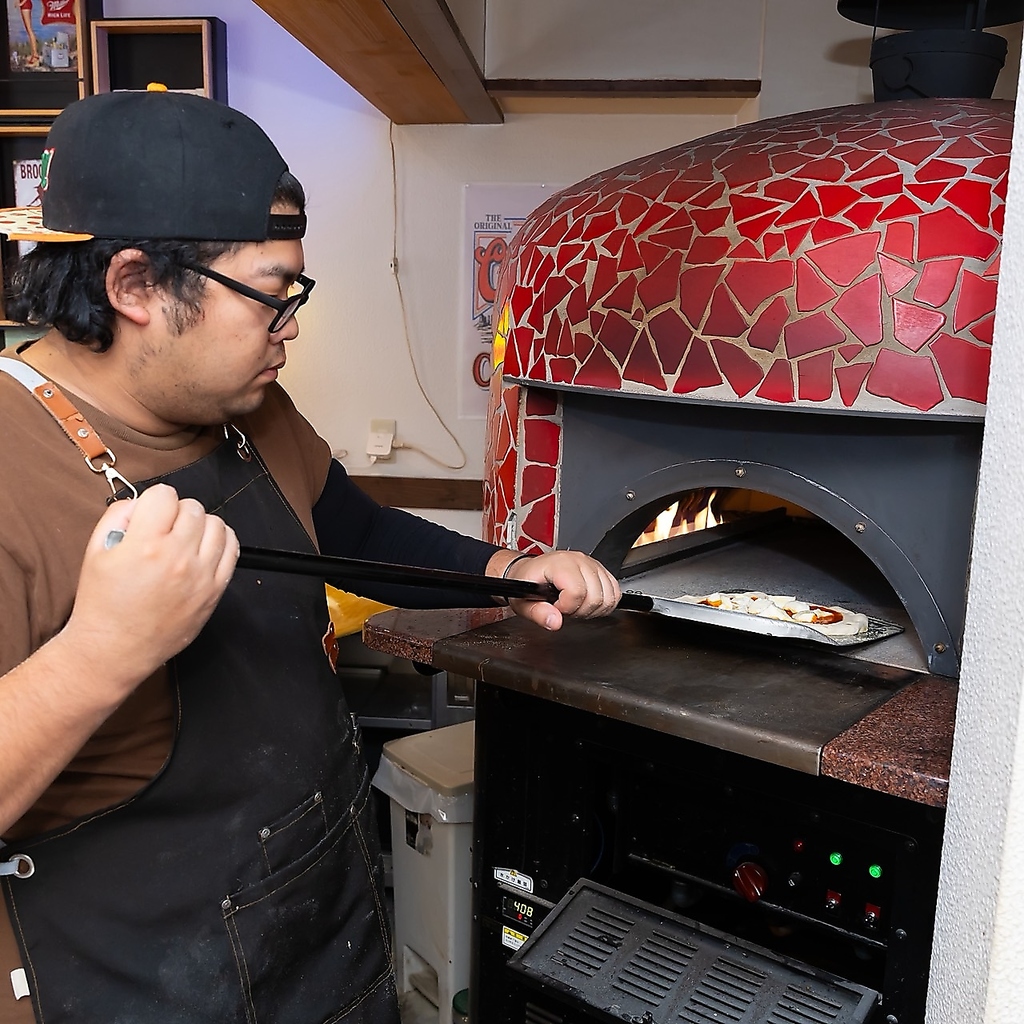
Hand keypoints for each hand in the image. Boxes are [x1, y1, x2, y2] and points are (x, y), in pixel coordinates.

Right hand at [63, 484, 238, 696]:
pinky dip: (221, 542)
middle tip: (163, 530)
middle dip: (176, 513)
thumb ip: (118, 517)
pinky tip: (204, 549)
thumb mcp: (94, 553)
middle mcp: (178, 557)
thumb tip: (140, 502)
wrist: (115, 649)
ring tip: (184, 539)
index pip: (165, 495)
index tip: (150, 515)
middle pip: (193, 507)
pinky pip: (232, 550)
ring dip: (200, 526)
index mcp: (146, 545)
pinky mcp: (215, 591)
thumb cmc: (103, 605)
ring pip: (217, 524)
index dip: (154, 501)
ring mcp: (201, 575)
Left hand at [495, 550, 620, 630]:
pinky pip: (615, 592)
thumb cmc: (526, 583)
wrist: (529, 572)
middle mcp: (578, 560)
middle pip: (596, 597)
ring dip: (594, 608)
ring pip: (609, 596)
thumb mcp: (523, 603)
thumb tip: (555, 621)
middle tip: (565, 608)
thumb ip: (538, 613)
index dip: (566, 607)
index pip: (577, 592)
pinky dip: (604, 603)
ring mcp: (592, 564)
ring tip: (576, 605)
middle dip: (581, 610)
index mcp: (559, 564)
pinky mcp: (600, 570)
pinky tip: (587, 603)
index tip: (556, 607)